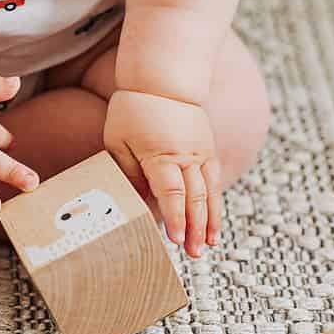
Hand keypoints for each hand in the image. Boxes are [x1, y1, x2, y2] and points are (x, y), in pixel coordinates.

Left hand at [104, 90, 221, 256]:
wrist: (164, 79)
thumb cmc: (133, 110)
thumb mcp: (119, 142)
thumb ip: (128, 173)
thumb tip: (137, 204)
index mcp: (161, 155)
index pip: (171, 193)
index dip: (175, 218)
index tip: (176, 239)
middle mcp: (186, 156)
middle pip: (194, 198)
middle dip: (195, 228)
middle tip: (194, 254)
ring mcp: (201, 152)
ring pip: (209, 192)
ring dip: (209, 220)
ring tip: (209, 244)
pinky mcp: (207, 149)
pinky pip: (214, 181)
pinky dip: (214, 203)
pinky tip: (213, 221)